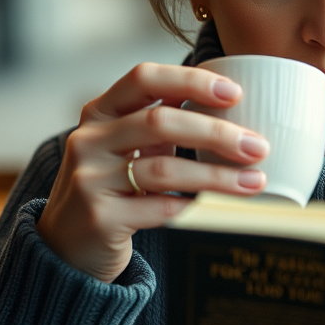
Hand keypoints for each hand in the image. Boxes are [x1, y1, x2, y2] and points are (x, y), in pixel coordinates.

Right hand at [38, 63, 270, 282]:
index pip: (144, 78)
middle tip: (258, 146)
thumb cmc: (110, 186)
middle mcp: (89, 140)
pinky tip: (217, 211)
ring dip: (217, 176)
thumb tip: (228, 101)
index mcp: (100, 112)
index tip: (235, 93)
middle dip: (217, 133)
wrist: (65, 246)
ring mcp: (90, 179)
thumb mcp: (127, 145)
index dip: (191, 80)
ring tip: (255, 182)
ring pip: (164, 168)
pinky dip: (192, 208)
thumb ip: (162, 121)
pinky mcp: (99, 217)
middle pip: (160, 121)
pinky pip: (157, 209)